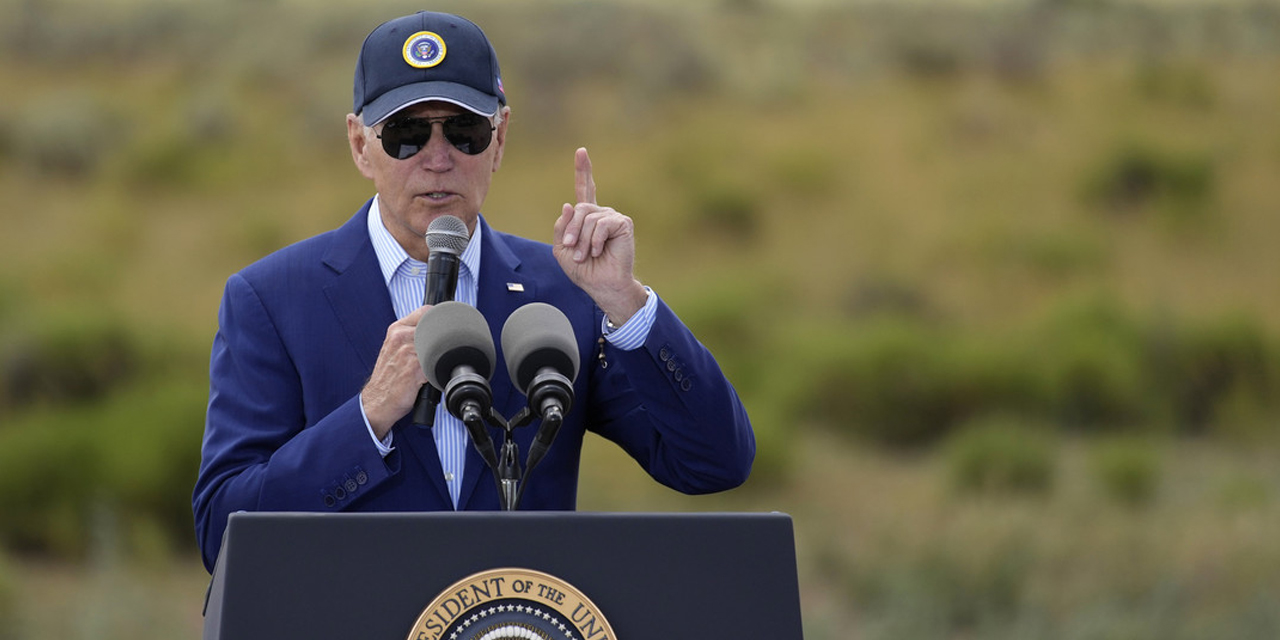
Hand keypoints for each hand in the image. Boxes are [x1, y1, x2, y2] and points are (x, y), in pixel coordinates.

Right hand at [361, 305, 429, 437]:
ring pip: (439, 347)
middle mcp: (401, 337)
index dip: (438, 320)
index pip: (425, 311)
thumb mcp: (395, 348)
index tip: (444, 330)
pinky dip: (439, 373)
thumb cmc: (390, 377)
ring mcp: (408, 351)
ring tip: (436, 367)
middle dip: (442, 342)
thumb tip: (437, 329)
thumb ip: (412, 335)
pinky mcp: (414, 368)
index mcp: (397, 329)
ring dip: (442, 358)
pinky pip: (437, 365)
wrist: (378, 401)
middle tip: (442, 353)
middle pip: (436, 328)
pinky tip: (432, 378)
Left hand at [553, 147, 647, 324]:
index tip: (581, 152)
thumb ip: (562, 227)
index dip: (583, 171)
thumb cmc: (585, 270)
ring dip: (583, 241)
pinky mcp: (623, 224)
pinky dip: (596, 241)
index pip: (584, 189)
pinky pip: (601, 225)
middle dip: (572, 231)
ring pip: (588, 217)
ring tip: (586, 255)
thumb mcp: (562, 250)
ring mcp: (613, 217)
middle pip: (579, 208)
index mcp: (587, 218)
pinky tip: (600, 252)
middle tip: (573, 250)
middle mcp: (601, 214)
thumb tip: (569, 205)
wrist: (603, 286)